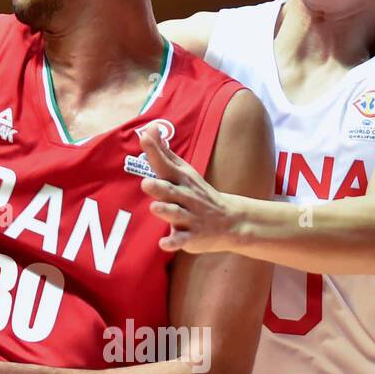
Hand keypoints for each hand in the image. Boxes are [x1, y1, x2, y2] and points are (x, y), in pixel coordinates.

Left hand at [138, 124, 243, 253]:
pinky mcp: (192, 236)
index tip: (144, 136)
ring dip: (166, 211)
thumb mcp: (184, 172)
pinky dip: (173, 242)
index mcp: (182, 180)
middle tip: (146, 182)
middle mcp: (186, 197)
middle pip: (170, 191)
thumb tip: (150, 130)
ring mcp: (190, 217)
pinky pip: (181, 240)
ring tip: (154, 207)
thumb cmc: (198, 194)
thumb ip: (165, 153)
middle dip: (160, 187)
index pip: (166, 164)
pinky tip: (164, 244)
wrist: (230, 221)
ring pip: (176, 214)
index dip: (155, 151)